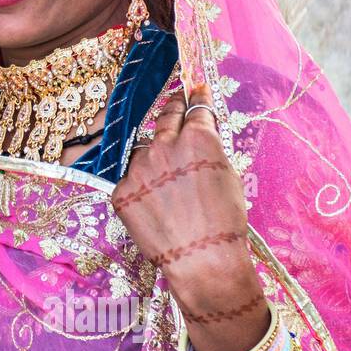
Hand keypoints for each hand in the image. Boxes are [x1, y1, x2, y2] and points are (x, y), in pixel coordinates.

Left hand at [111, 83, 265, 350]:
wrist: (202, 259)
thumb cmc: (226, 222)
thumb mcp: (228, 176)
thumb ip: (210, 149)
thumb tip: (201, 134)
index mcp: (198, 139)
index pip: (195, 109)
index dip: (196, 99)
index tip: (194, 90)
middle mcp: (164, 146)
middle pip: (166, 119)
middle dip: (173, 109)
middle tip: (176, 102)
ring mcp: (138, 168)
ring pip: (144, 151)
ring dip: (154, 156)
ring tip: (168, 179)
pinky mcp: (121, 190)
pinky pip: (131, 179)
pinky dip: (142, 186)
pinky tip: (155, 203)